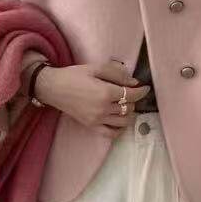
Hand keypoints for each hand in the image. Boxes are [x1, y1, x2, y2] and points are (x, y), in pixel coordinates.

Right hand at [34, 63, 149, 132]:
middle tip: (130, 92)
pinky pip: (111, 133)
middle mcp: (103, 109)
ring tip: (124, 104)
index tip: (146, 88)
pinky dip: (119, 129)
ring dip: (128, 113)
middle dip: (133, 100)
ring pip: (123, 121)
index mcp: (105, 92)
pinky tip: (119, 120)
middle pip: (128, 108)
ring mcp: (97, 120)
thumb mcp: (95, 68)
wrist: (54, 88)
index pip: (131, 95)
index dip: (141, 91)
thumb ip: (116, 73)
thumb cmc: (74, 75)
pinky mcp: (92, 126)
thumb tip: (134, 82)